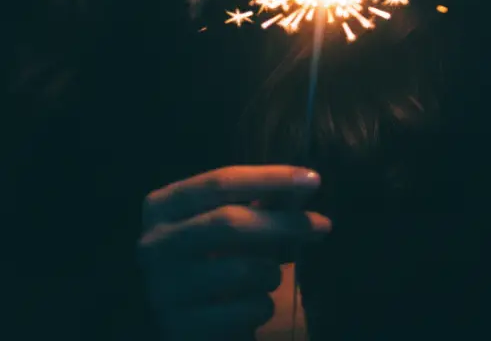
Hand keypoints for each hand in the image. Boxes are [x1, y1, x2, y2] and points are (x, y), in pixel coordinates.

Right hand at [137, 164, 329, 339]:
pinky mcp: (177, 329)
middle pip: (228, 222)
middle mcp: (152, 244)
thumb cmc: (214, 259)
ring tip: (274, 274)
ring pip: (239, 270)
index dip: (270, 178)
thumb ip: (261, 202)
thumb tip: (305, 184)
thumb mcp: (231, 223)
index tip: (313, 180)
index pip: (220, 181)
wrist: (188, 321)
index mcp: (161, 206)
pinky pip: (241, 312)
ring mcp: (161, 289)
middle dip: (282, 223)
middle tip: (323, 225)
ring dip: (271, 271)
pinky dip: (262, 305)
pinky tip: (259, 303)